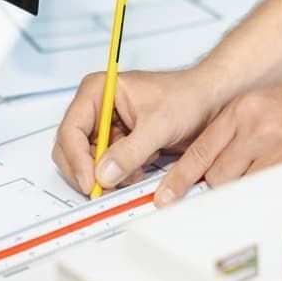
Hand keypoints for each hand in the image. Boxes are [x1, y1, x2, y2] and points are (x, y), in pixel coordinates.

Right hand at [52, 69, 227, 196]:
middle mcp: (97, 107)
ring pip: (90, 161)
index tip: (91, 182)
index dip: (77, 159)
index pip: (71, 130)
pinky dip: (122, 174)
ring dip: (110, 174)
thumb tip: (104, 174)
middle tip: (105, 190)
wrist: (210, 100)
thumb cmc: (187, 96)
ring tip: (138, 170)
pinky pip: (108, 166)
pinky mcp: (119, 142)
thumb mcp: (159, 125)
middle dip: (90, 170)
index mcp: (98, 90)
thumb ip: (130, 151)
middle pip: (72, 148)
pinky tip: (143, 166)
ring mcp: (107, 126)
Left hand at [156, 75, 281, 204]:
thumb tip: (207, 169)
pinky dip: (269, 193)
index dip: (179, 179)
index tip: (166, 197)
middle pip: (216, 175)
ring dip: (247, 189)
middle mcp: (256, 124)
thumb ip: (234, 133)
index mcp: (243, 109)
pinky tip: (279, 180)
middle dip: (222, 184)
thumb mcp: (263, 107)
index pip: (199, 151)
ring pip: (240, 186)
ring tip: (267, 174)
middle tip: (239, 179)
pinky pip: (267, 191)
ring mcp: (277, 143)